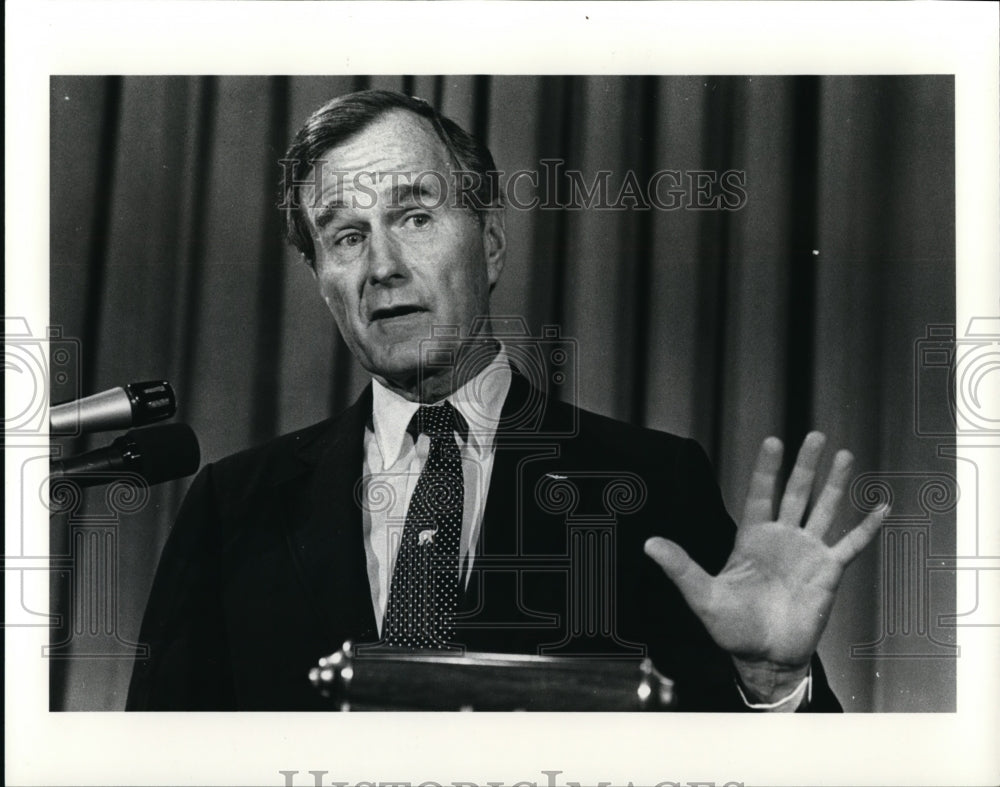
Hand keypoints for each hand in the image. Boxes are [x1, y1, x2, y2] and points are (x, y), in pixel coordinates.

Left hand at [644, 432, 886, 702]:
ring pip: (824, 509)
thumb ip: (680, 567)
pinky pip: (852, 545)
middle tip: (815, 436)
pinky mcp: (829, 572)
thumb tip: (649, 544)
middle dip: (805, 465)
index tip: (773, 441)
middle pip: (796, 492)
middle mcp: (782, 538)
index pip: (760, 494)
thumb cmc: (731, 627)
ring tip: (844, 454)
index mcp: (752, 538)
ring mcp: (807, 553)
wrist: (765, 657)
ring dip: (835, 483)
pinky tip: (881, 507)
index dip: (766, 469)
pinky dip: (867, 527)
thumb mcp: (702, 595)